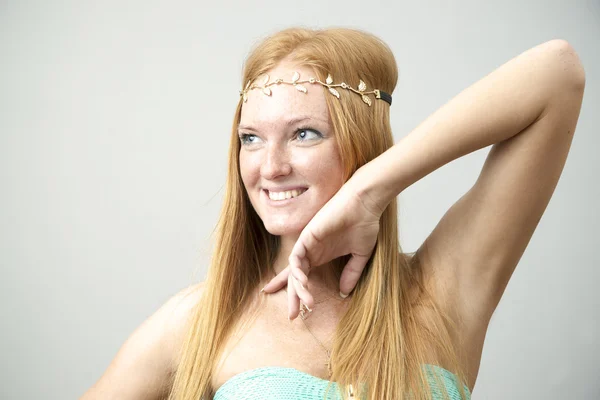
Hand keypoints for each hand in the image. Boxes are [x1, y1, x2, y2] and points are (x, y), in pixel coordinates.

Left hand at [262, 178, 382, 319]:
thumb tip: (343, 293)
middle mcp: (311, 251)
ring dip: (298, 288)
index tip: (292, 309)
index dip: (295, 291)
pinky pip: (296, 256)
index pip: (302, 276)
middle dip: (292, 297)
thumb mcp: (360, 255)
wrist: (365, 204)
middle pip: (295, 278)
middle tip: (292, 317)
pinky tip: (303, 281)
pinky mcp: (307, 235)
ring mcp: (307, 243)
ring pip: (294, 270)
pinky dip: (297, 270)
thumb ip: (351, 274)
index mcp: (321, 256)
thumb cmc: (364, 224)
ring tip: (307, 302)